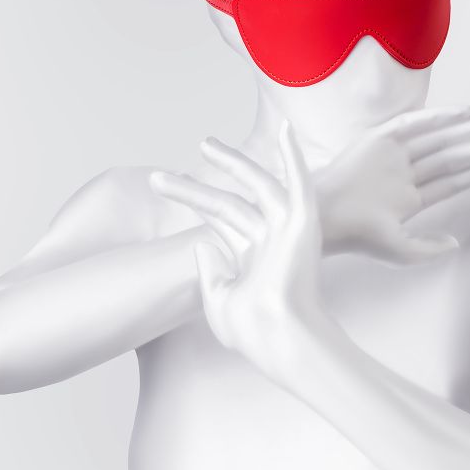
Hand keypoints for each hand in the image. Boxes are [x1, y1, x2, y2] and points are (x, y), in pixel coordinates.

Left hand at [150, 120, 324, 389]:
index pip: (220, 221)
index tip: (166, 184)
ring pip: (255, 187)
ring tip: (204, 143)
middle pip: (229, 203)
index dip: (194, 200)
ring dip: (232, 162)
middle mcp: (269, 241)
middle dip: (198, 185)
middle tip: (172, 166)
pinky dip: (293, 157)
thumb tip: (201, 242)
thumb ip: (209, 271)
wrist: (279, 338)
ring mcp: (286, 231)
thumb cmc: (253, 332)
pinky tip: (285, 131)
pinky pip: (299, 183)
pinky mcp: (303, 225)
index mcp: (251, 259)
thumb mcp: (218, 300)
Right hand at [314, 105, 469, 263]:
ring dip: (463, 131)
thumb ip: (429, 247)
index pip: (448, 182)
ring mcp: (389, 156)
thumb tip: (456, 242)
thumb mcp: (401, 249)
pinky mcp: (377, 138)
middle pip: (446, 158)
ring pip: (435, 139)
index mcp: (407, 199)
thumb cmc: (358, 237)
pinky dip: (437, 115)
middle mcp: (401, 175)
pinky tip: (464, 112)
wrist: (324, 218)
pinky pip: (412, 122)